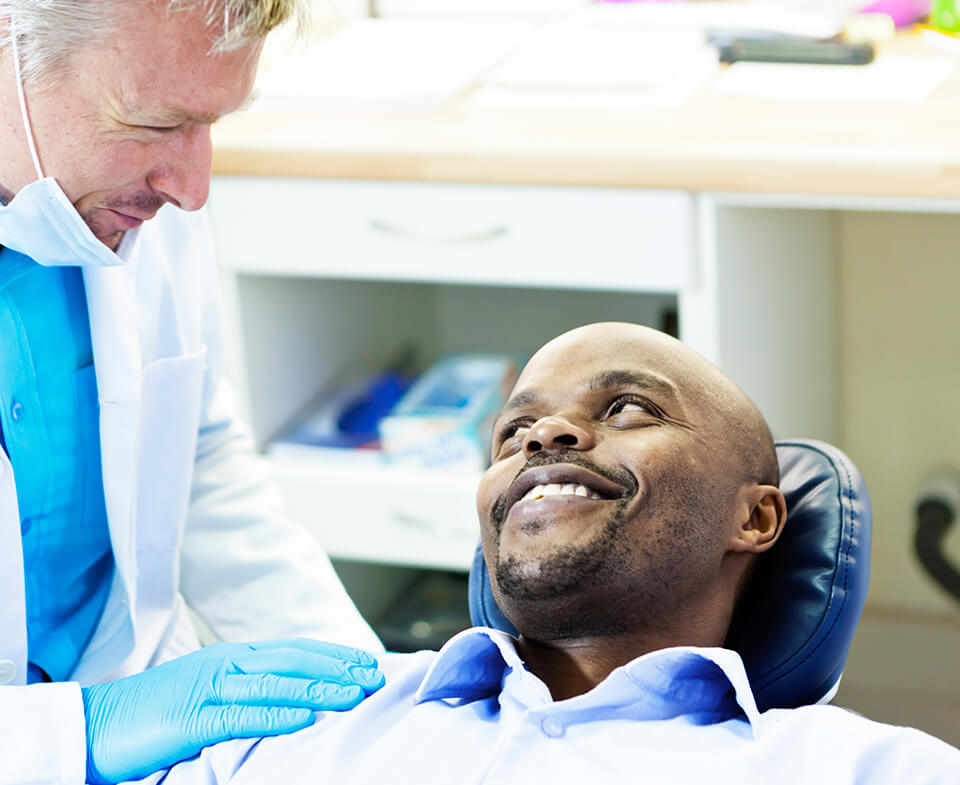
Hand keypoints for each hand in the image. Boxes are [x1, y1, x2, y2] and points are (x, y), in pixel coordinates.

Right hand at [81, 638, 383, 783]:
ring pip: (276, 685)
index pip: (294, 650)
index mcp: (230, 656)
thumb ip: (246, 689)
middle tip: (374, 676)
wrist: (97, 724)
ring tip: (354, 694)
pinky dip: (278, 716)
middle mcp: (225, 664)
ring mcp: (209, 688)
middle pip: (293, 661)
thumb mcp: (208, 691)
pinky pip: (242, 716)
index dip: (333, 655)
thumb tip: (291, 698)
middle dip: (337, 668)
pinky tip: (306, 719)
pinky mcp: (193, 718)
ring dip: (319, 689)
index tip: (366, 663)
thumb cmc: (155, 712)